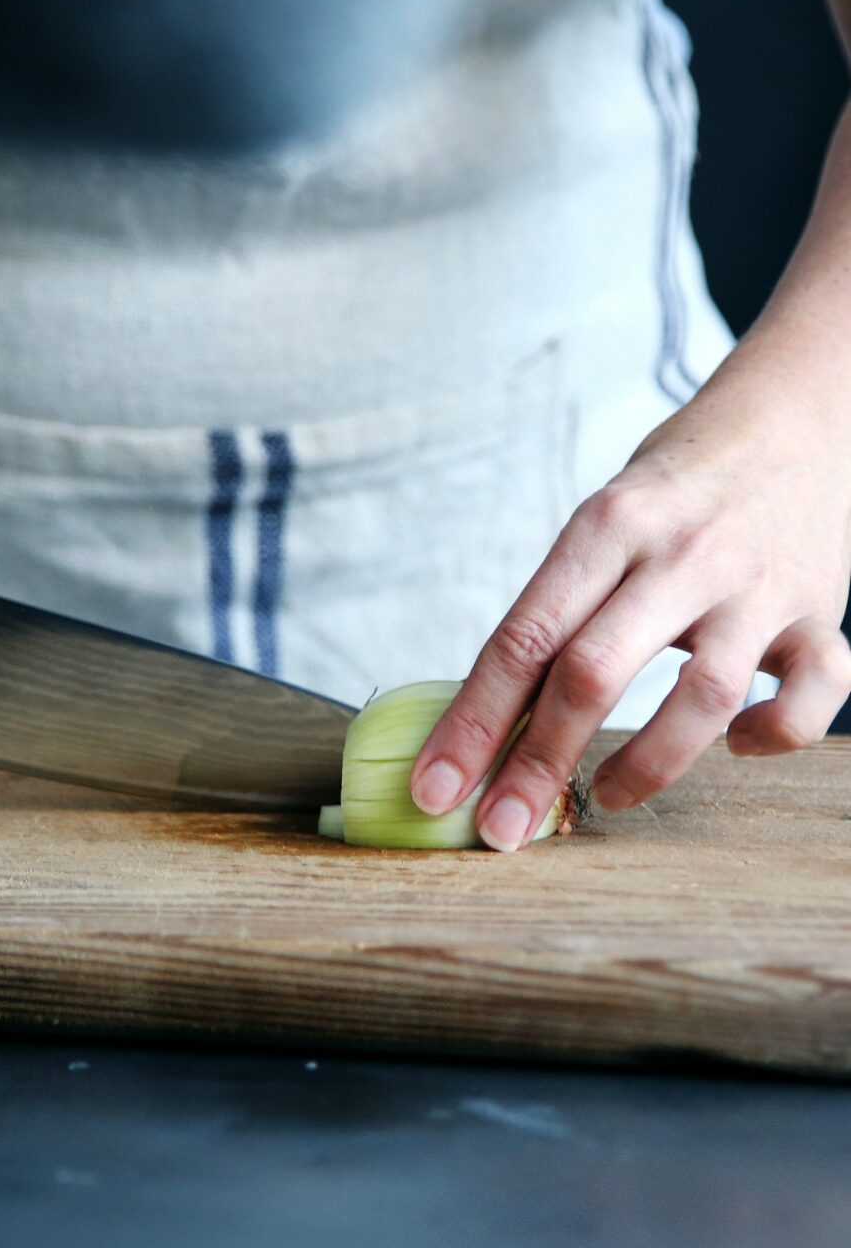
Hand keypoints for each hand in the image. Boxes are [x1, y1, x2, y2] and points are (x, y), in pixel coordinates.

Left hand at [408, 326, 850, 850]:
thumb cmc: (672, 487)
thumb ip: (560, 607)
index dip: (472, 722)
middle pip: (591, 674)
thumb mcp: (602, 521)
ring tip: (604, 798)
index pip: (521, 638)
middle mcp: (678, 554)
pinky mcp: (820, 612)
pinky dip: (774, 735)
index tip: (435, 786)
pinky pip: (811, 693)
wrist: (798, 417)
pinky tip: (737, 746)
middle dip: (536, 764)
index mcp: (605, 526)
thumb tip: (489, 716)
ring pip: (697, 698)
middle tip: (501, 831)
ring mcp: (754, 585)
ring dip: (644, 765)